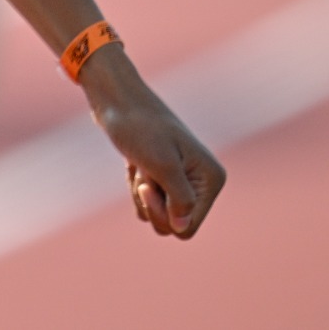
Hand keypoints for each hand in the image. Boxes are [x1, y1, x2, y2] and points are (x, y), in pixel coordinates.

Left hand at [81, 51, 224, 238]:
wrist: (117, 101)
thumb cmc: (140, 127)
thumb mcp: (162, 165)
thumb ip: (179, 201)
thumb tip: (183, 228)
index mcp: (211, 179)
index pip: (188, 226)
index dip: (164, 214)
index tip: (147, 188)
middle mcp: (202, 183)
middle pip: (173, 226)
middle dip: (152, 204)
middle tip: (143, 173)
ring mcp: (183, 181)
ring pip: (158, 216)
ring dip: (141, 195)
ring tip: (140, 165)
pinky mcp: (163, 179)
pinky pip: (148, 205)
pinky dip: (136, 188)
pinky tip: (135, 165)